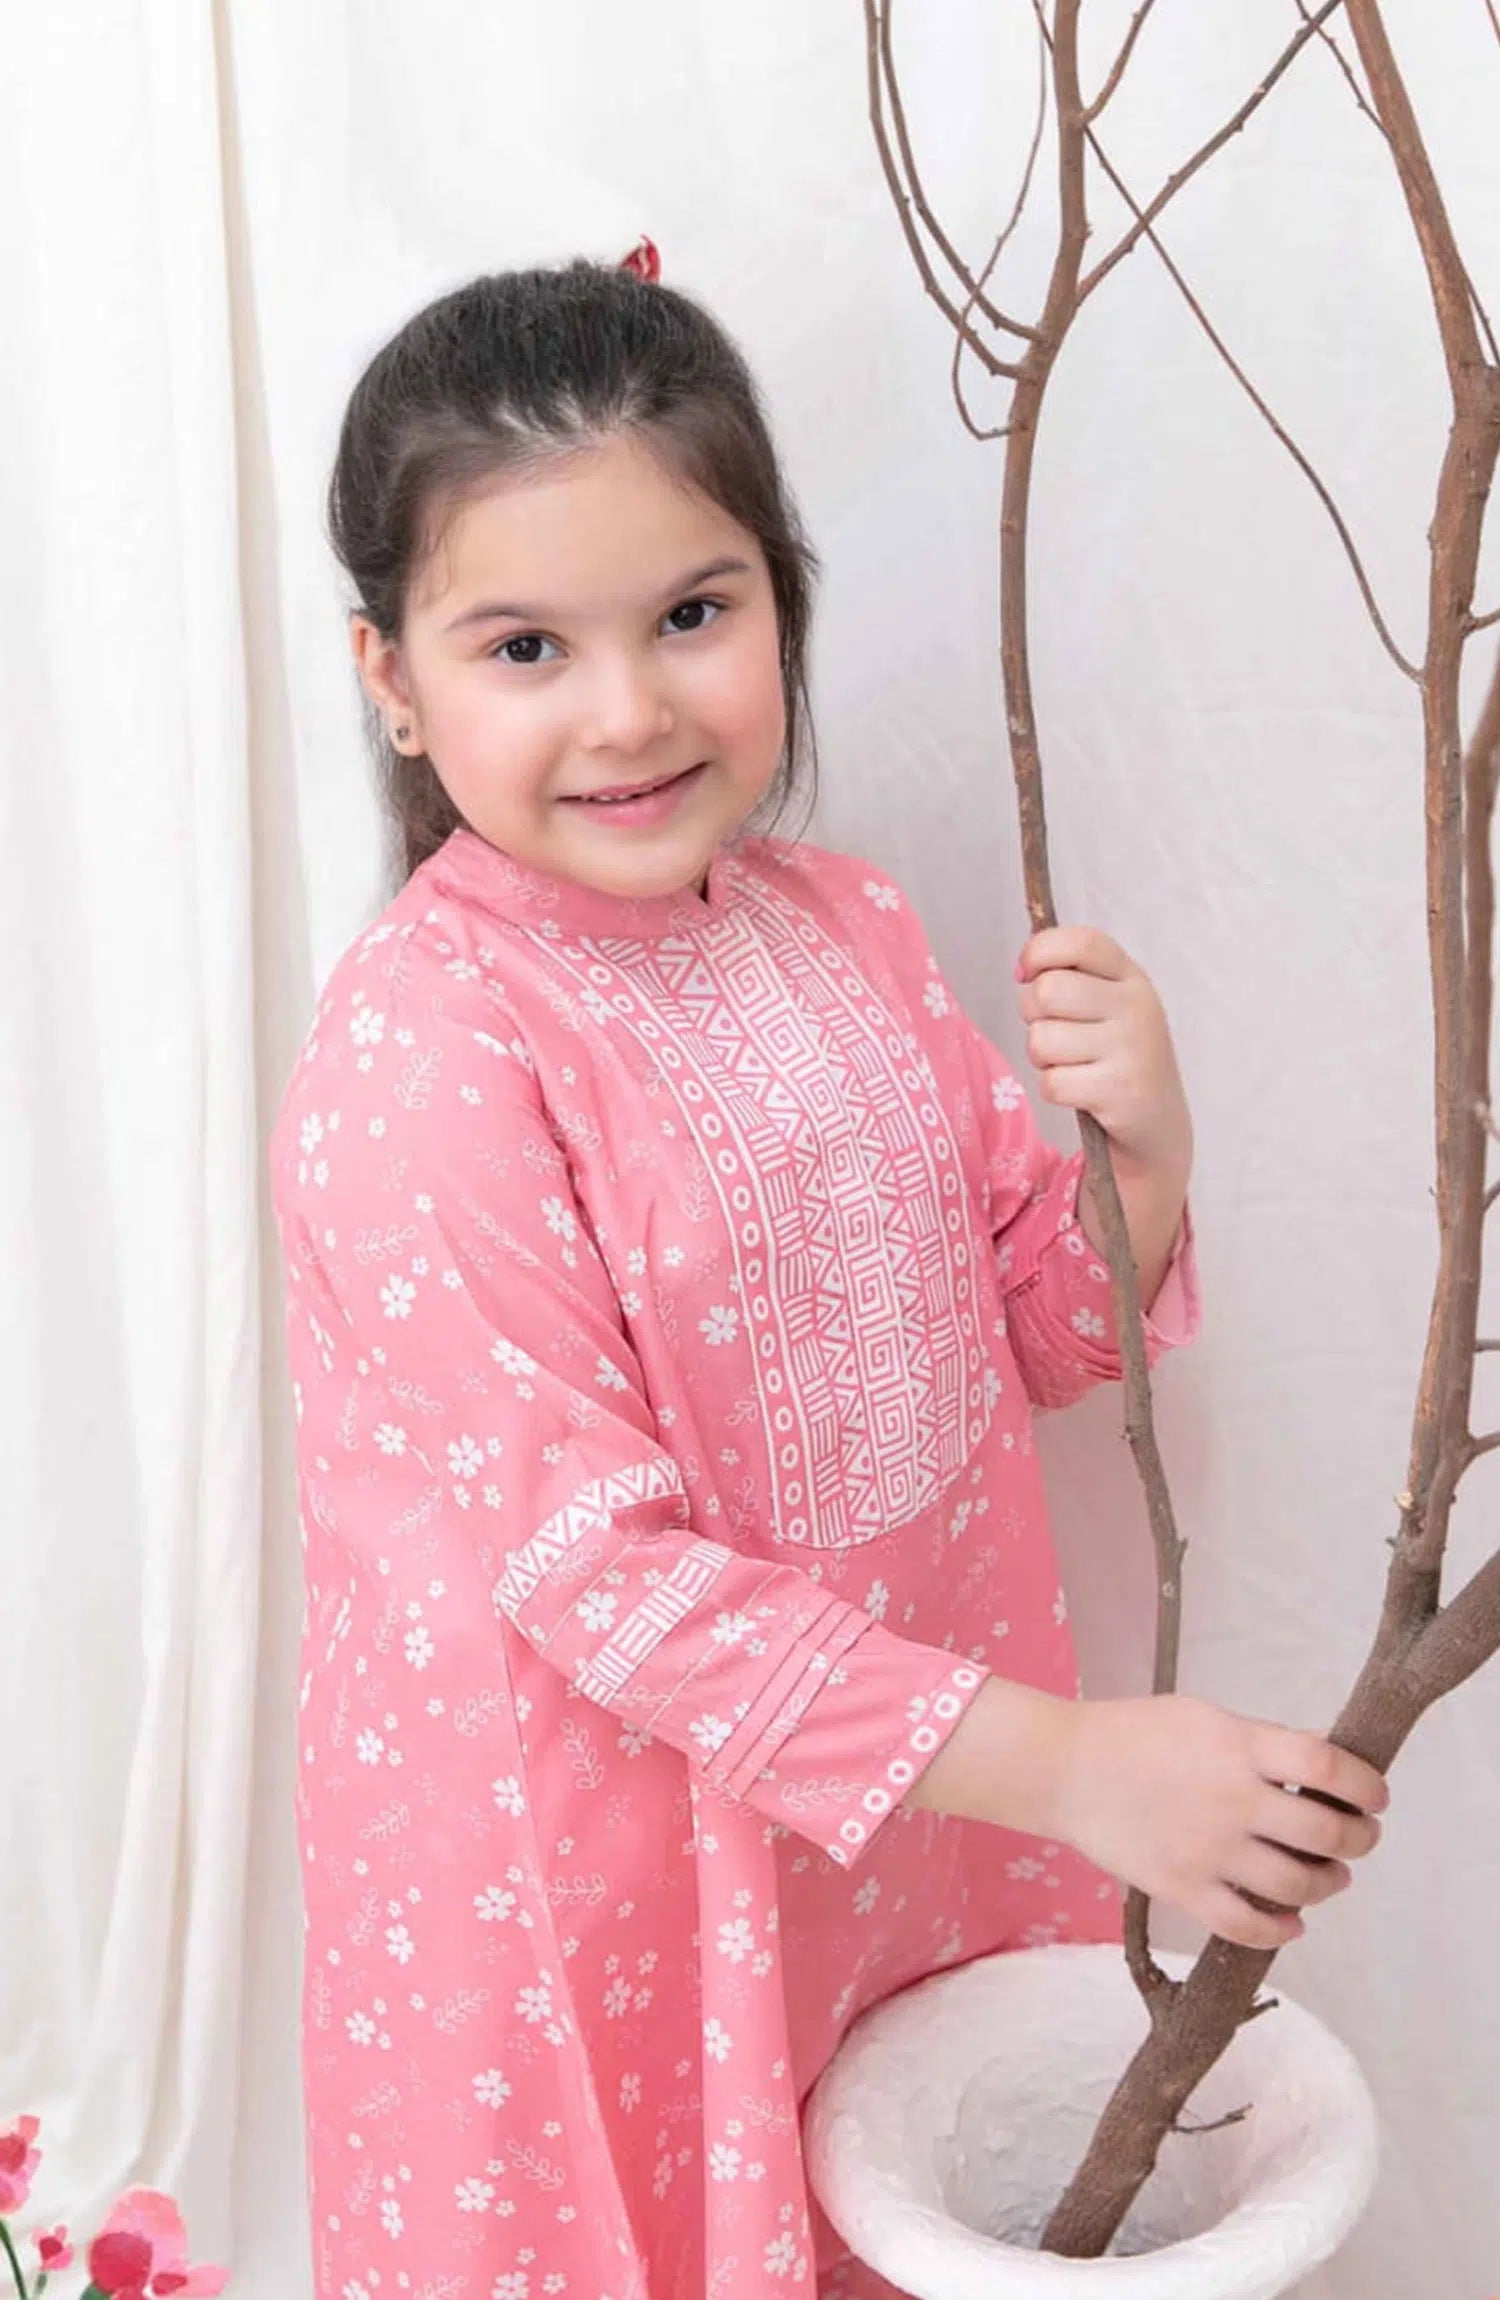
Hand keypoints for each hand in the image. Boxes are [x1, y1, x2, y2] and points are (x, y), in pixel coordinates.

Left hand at [1016, 927, 1190, 1180]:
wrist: (1158, 1120)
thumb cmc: (1118, 1054)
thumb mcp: (1109, 1004)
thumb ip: (1072, 977)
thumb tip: (1023, 970)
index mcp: (1131, 977)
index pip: (1080, 942)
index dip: (1039, 952)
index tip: (1026, 974)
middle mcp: (1136, 1006)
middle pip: (1048, 991)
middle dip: (1032, 1014)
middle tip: (1052, 1031)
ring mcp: (1131, 1048)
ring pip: (1041, 1040)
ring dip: (1043, 1058)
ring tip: (1072, 1063)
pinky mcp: (1120, 1089)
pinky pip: (1052, 1082)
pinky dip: (1054, 1089)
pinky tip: (1081, 1090)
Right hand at [1050, 1693, 1386, 1949]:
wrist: (1063, 1769)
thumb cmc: (1134, 1734)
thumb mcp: (1205, 1718)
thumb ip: (1264, 1742)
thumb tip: (1327, 1761)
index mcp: (1238, 1747)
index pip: (1328, 1766)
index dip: (1366, 1784)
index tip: (1376, 1796)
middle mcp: (1231, 1799)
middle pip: (1326, 1832)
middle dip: (1359, 1839)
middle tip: (1359, 1838)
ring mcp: (1208, 1849)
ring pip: (1298, 1885)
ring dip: (1328, 1884)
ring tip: (1329, 1876)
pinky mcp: (1182, 1888)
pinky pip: (1249, 1926)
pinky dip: (1282, 1930)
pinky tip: (1291, 1921)